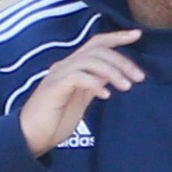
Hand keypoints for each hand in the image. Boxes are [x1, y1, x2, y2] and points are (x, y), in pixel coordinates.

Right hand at [19, 29, 143, 156]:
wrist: (31, 137)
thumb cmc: (55, 120)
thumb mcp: (81, 100)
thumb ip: (94, 84)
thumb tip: (113, 75)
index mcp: (73, 67)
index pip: (97, 44)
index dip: (117, 37)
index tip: (138, 35)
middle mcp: (65, 65)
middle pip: (98, 50)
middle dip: (122, 61)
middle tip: (139, 77)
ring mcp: (59, 75)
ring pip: (90, 60)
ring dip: (112, 72)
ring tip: (127, 87)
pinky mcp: (54, 87)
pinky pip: (78, 77)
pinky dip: (95, 83)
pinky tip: (106, 95)